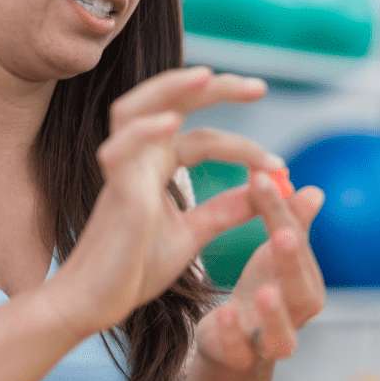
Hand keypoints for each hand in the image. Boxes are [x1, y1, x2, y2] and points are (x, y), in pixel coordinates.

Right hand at [46, 67, 278, 334]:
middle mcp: (138, 159)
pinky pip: (121, 151)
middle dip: (214, 89)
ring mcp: (122, 171)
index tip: (281, 166)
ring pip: (135, 109)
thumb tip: (264, 190)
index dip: (244, 147)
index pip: (203, 138)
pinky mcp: (114, 193)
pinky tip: (172, 123)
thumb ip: (225, 210)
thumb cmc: (135, 268)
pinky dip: (145, 132)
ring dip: (170, 89)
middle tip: (259, 86)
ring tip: (208, 77)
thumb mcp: (193, 234)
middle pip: (170, 102)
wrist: (97, 303)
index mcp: (157, 167)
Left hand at [195, 172, 325, 370]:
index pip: (297, 244)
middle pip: (302, 291)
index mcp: (307, 283)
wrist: (236, 345)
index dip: (283, 212)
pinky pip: (241, 352)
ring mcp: (272, 341)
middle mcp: (297, 314)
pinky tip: (223, 313)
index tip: (262, 179)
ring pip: (282, 335)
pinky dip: (234, 336)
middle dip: (292, 263)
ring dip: (273, 314)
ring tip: (263, 291)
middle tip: (282, 234)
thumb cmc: (262, 291)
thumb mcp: (273, 256)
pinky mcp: (242, 359)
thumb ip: (290, 224)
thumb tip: (314, 191)